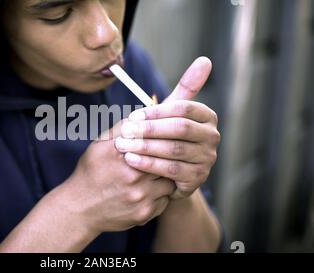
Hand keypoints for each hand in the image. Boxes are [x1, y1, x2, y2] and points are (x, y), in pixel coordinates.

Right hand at [60, 120, 175, 234]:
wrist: (79, 208)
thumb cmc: (91, 172)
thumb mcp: (100, 145)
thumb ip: (123, 128)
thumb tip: (145, 114)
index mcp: (122, 154)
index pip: (156, 139)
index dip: (164, 137)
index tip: (166, 137)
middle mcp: (133, 175)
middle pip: (167, 159)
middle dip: (168, 157)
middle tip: (169, 155)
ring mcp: (140, 196)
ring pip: (170, 181)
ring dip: (166, 177)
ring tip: (156, 174)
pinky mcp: (145, 213)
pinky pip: (166, 200)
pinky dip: (161, 195)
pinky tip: (149, 191)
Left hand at [115, 57, 219, 199]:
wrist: (165, 173)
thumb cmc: (164, 137)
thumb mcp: (171, 113)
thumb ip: (185, 88)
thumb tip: (205, 60)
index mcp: (207, 116)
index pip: (183, 108)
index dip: (156, 112)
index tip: (133, 116)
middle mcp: (212, 137)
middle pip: (179, 129)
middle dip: (149, 129)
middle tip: (124, 131)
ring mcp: (207, 159)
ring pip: (174, 150)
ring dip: (145, 146)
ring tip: (122, 145)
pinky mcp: (197, 179)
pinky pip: (171, 170)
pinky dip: (149, 164)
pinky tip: (131, 160)